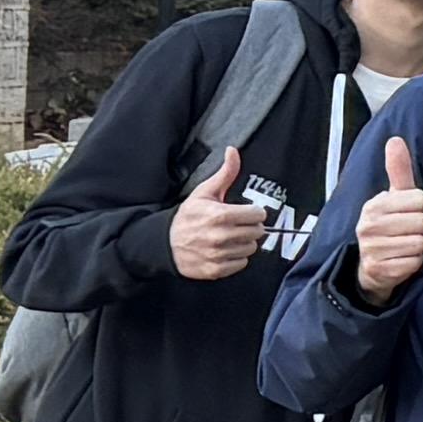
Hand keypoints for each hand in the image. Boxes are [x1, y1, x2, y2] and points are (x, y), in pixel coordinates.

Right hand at [166, 145, 272, 281]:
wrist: (164, 243)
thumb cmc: (187, 216)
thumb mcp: (204, 192)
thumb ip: (225, 173)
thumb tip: (233, 151)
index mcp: (220, 215)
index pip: (258, 215)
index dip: (253, 212)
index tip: (244, 212)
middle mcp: (220, 236)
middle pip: (258, 232)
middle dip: (250, 227)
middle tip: (236, 225)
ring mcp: (218, 255)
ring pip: (251, 248)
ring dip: (244, 243)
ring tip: (229, 237)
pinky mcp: (216, 270)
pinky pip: (241, 264)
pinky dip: (236, 258)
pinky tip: (224, 250)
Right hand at [347, 135, 422, 299]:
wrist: (371, 267)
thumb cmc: (389, 227)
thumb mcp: (393, 197)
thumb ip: (398, 169)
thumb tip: (395, 140)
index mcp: (374, 205)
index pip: (420, 199)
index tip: (411, 214)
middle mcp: (368, 226)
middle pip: (422, 222)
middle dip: (421, 228)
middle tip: (409, 232)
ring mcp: (372, 249)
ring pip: (419, 243)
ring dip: (418, 247)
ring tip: (404, 246)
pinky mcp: (379, 270)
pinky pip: (414, 263)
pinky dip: (413, 264)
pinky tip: (401, 261)